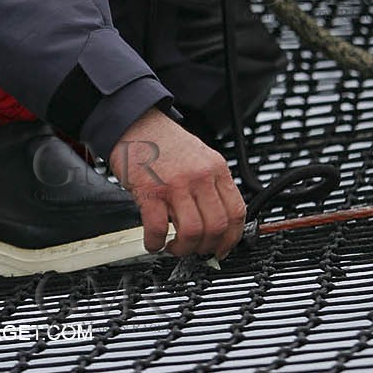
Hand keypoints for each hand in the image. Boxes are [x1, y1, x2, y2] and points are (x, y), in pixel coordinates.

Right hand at [108, 106, 245, 259]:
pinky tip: (153, 241)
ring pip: (192, 232)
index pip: (236, 211)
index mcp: (215, 168)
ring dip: (183, 248)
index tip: (222, 248)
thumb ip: (211, 184)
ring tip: (173, 246)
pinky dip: (155, 243)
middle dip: (206, 247)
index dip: (231, 238)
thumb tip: (218, 220)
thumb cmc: (164, 141)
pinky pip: (158, 229)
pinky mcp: (150, 191)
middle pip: (216, 226)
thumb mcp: (200, 156)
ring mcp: (176, 184)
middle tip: (195, 249)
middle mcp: (199, 176)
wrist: (136, 122)